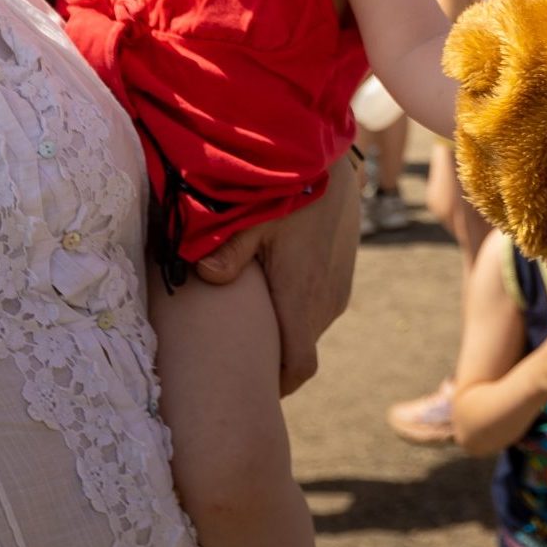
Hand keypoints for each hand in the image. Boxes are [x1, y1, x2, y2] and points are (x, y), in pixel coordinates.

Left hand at [193, 149, 360, 394]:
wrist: (331, 157)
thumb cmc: (289, 187)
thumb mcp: (252, 219)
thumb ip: (226, 253)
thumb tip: (202, 277)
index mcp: (303, 300)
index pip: (297, 370)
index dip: (274, 387)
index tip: (246, 389)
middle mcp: (327, 302)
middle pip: (298, 348)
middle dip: (271, 352)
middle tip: (233, 347)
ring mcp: (340, 286)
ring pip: (308, 324)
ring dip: (285, 323)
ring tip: (251, 308)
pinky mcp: (344, 270)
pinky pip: (319, 302)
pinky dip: (297, 302)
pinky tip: (273, 277)